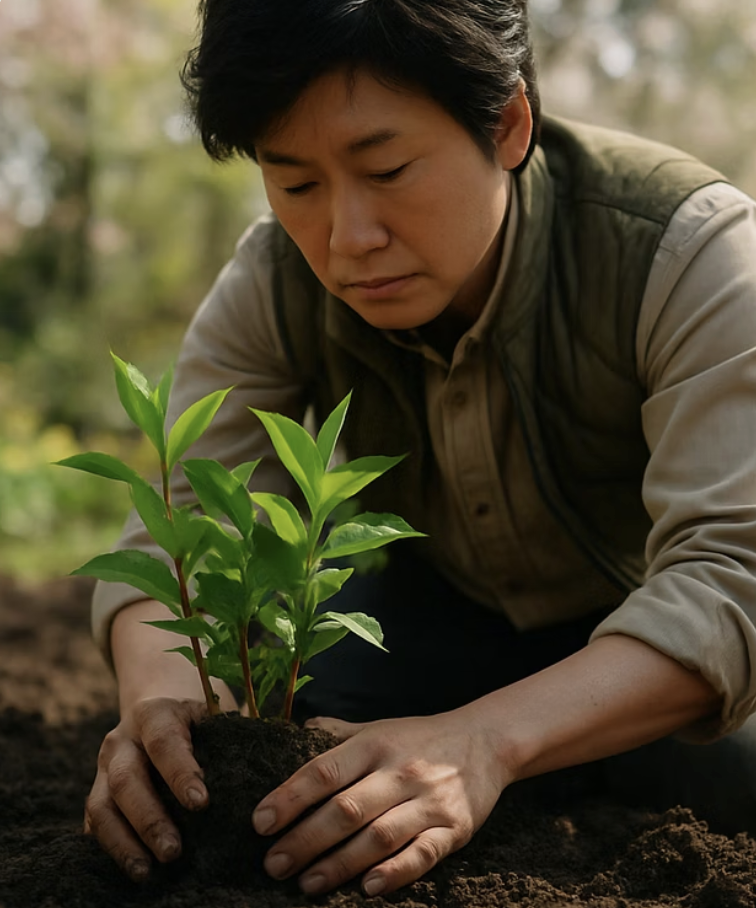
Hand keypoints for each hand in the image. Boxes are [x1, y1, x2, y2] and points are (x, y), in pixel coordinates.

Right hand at [83, 697, 209, 881]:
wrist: (156, 712)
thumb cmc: (196, 720)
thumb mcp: (210, 716)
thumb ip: (225, 741)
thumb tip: (257, 780)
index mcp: (154, 713)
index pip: (164, 742)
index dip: (180, 772)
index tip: (201, 802)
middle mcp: (122, 740)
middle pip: (126, 779)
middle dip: (149, 819)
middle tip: (173, 851)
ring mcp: (103, 768)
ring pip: (102, 807)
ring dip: (123, 843)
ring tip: (146, 871)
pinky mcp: (97, 793)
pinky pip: (95, 824)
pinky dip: (110, 848)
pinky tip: (132, 867)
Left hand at [252, 708, 511, 895]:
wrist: (486, 740)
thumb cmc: (419, 737)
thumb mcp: (377, 726)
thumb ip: (337, 733)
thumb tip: (294, 732)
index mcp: (375, 744)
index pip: (324, 772)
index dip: (290, 797)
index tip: (260, 822)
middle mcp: (400, 771)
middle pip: (346, 809)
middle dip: (305, 840)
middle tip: (274, 865)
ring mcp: (428, 801)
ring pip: (378, 836)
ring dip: (340, 864)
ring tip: (307, 884)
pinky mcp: (454, 828)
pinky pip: (423, 854)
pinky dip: (396, 873)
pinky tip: (368, 888)